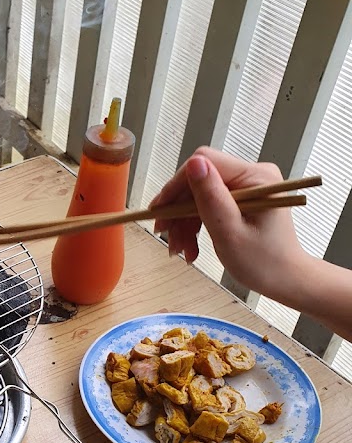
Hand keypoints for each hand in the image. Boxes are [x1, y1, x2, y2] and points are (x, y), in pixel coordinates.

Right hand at [150, 147, 305, 297]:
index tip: (158, 212)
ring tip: (180, 251)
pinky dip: (195, 226)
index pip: (205, 163)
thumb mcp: (230, 232)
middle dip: (178, 210)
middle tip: (164, 236)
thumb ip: (211, 197)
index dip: (176, 185)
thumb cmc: (262, 262)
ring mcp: (247, 186)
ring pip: (199, 195)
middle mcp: (252, 174)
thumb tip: (193, 163)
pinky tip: (190, 248)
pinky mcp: (241, 199)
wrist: (284, 279)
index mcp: (256, 177)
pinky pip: (208, 205)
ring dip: (184, 223)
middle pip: (200, 181)